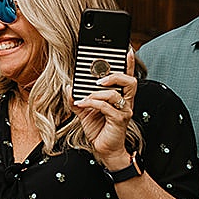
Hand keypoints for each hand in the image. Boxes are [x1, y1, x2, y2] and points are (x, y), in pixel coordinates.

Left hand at [73, 51, 137, 169]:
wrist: (104, 149)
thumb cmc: (98, 129)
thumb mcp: (84, 111)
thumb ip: (76, 98)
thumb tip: (68, 87)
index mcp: (120, 96)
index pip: (126, 76)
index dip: (128, 63)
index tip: (126, 50)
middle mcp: (125, 102)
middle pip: (130, 81)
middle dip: (115, 76)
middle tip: (99, 79)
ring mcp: (124, 111)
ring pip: (117, 94)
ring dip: (98, 93)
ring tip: (85, 96)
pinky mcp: (119, 120)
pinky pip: (107, 107)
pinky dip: (92, 103)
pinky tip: (81, 104)